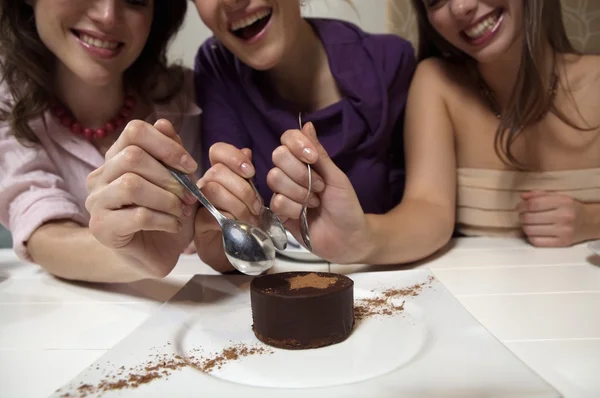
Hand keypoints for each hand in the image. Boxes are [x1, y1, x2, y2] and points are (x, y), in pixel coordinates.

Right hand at [85, 119, 197, 277]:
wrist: (157, 253)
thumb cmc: (167, 214)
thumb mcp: (178, 182)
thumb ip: (172, 154)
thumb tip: (164, 123)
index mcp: (117, 158)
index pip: (134, 131)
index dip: (166, 145)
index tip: (190, 166)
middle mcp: (100, 176)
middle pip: (132, 157)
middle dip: (170, 177)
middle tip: (189, 196)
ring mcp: (96, 202)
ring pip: (132, 185)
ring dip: (167, 199)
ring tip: (180, 211)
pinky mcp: (101, 228)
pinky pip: (137, 215)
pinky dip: (164, 219)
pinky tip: (173, 225)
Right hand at [192, 143, 262, 270]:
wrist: (235, 249)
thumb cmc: (243, 219)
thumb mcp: (251, 195)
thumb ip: (247, 176)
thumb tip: (247, 151)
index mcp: (220, 173)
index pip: (218, 151)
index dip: (234, 157)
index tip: (251, 172)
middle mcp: (205, 183)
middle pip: (217, 172)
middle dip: (243, 189)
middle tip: (257, 208)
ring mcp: (198, 202)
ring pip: (212, 190)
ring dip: (238, 205)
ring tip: (252, 220)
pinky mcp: (197, 222)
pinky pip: (209, 214)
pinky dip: (229, 220)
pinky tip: (239, 227)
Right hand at [267, 122, 371, 262]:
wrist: (348, 237)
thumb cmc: (346, 205)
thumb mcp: (336, 177)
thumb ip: (320, 153)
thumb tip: (307, 124)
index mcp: (304, 161)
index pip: (287, 139)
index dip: (297, 146)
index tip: (313, 158)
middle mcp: (290, 173)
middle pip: (278, 157)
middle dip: (301, 174)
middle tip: (320, 188)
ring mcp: (282, 192)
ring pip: (275, 179)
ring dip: (300, 193)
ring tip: (315, 203)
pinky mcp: (278, 213)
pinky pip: (277, 202)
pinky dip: (295, 209)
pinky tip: (304, 215)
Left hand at [518, 191, 585, 246]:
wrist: (590, 222)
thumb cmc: (571, 208)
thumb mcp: (558, 196)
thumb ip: (539, 195)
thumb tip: (522, 197)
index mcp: (563, 202)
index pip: (533, 204)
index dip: (521, 206)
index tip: (518, 207)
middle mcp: (564, 216)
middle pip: (530, 218)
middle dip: (521, 216)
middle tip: (522, 215)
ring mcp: (564, 231)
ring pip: (530, 230)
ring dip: (524, 227)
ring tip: (527, 223)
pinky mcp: (562, 243)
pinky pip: (537, 242)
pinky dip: (530, 237)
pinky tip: (533, 232)